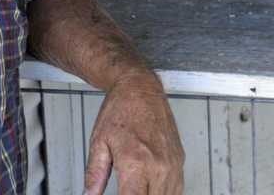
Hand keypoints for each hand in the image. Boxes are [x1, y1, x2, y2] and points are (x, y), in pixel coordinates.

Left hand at [83, 73, 183, 194]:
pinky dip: (165, 194)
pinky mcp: (179, 161)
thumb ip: (94, 175)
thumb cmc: (120, 110)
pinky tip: (152, 191)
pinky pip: (177, 189)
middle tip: (126, 191)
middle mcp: (158, 166)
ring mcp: (172, 164)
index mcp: (136, 163)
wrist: (141, 88)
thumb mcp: (99, 143)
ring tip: (137, 190)